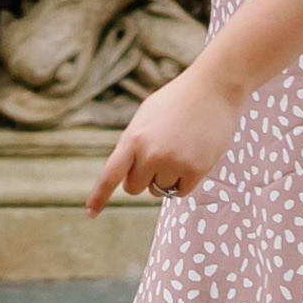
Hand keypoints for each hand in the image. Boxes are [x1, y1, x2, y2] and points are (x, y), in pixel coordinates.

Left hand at [87, 65, 242, 212]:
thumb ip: (133, 145)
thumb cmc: (176, 102)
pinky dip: (183, 182)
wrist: (213, 88)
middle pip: (135, 187)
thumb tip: (129, 177)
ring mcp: (173, 163)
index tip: (90, 215)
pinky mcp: (196, 170)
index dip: (99, 196)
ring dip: (166, 178)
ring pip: (160, 190)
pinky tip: (192, 159)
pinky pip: (180, 192)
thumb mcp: (145, 118)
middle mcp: (150, 154)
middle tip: (159, 156)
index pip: (110, 175)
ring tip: (180, 150)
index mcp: (133, 138)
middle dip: (143, 178)